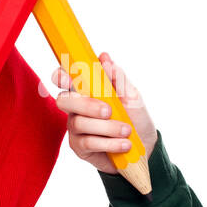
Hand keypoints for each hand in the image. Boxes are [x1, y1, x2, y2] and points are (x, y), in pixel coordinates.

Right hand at [52, 52, 156, 173]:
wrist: (145, 145)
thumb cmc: (135, 117)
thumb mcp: (131, 95)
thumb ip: (118, 77)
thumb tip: (104, 59)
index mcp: (86, 90)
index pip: (64, 79)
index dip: (60, 76)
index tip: (68, 78)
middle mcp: (76, 108)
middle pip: (64, 101)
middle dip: (86, 105)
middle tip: (108, 111)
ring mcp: (75, 128)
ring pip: (78, 123)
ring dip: (106, 127)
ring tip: (126, 130)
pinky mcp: (80, 147)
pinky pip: (88, 143)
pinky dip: (109, 143)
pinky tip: (124, 144)